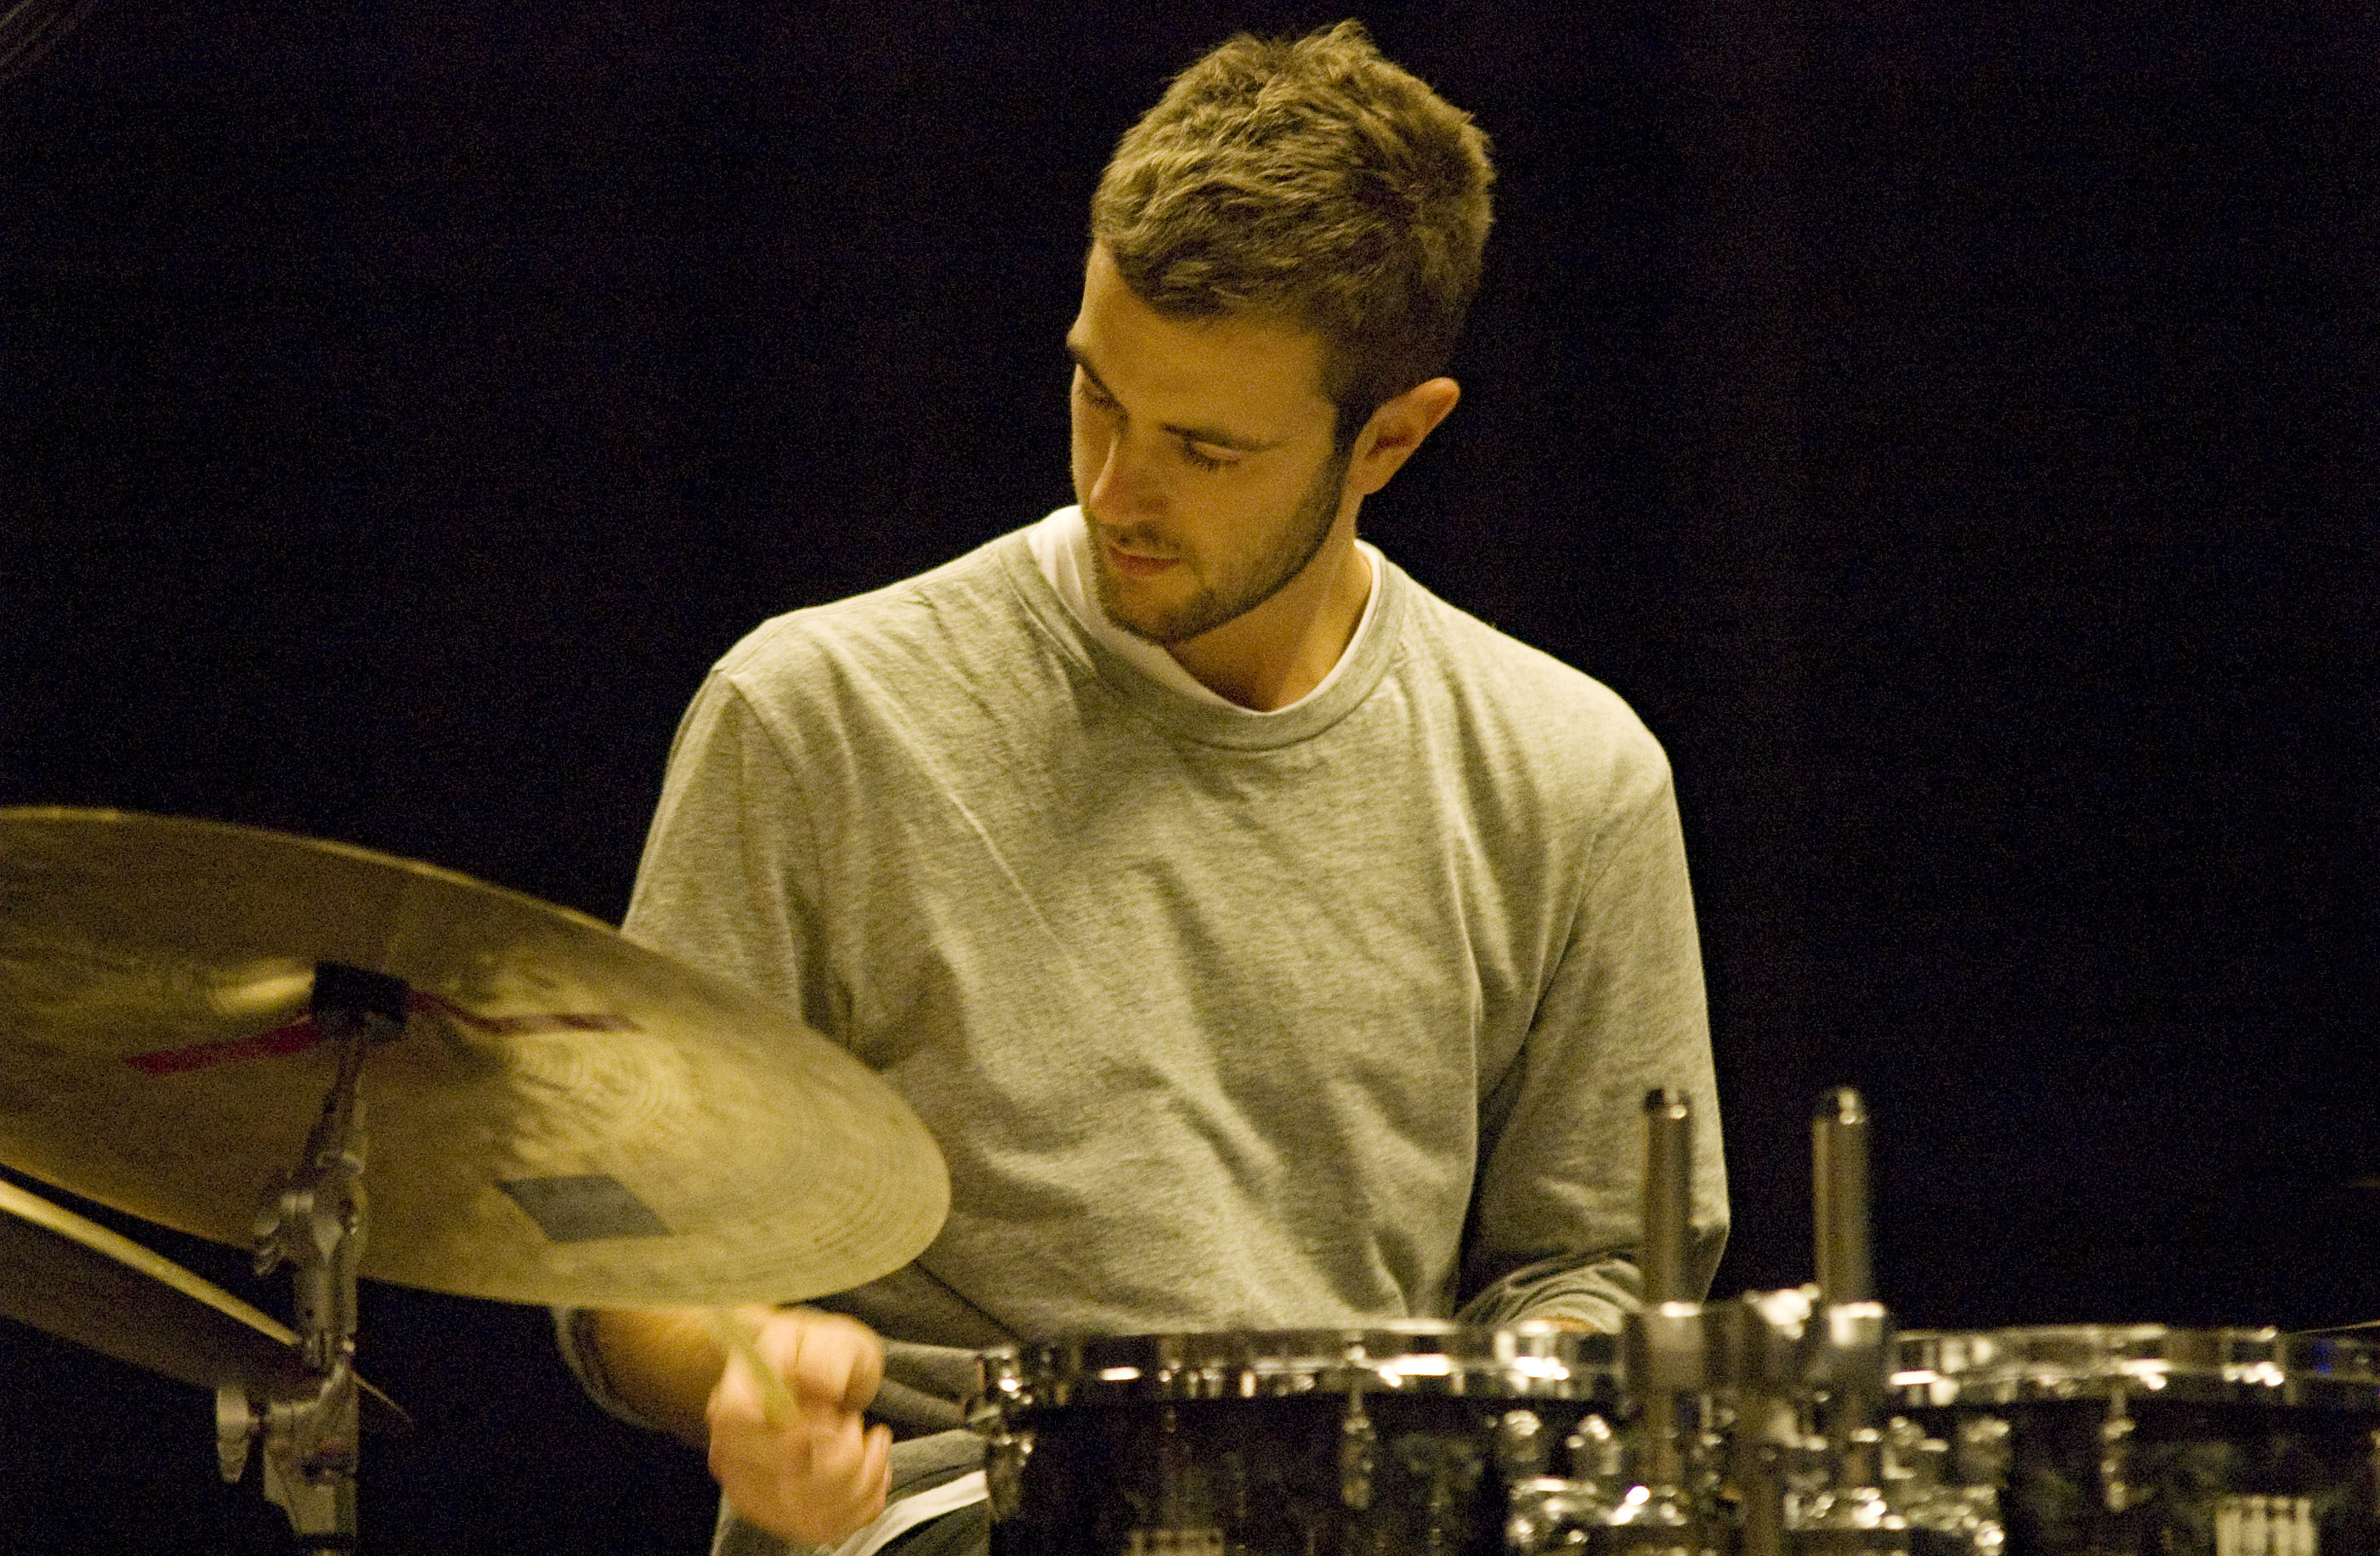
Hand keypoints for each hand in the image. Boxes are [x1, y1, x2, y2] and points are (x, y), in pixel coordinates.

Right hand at [706, 1306, 893, 1544]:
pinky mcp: (782, 1518)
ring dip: (863, 1476)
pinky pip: (831, 1528)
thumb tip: (820, 1385)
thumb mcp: (829, 1339)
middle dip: (843, 1453)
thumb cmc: (820, 1357)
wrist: (817, 1380)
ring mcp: (753, 1492)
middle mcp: (731, 1454)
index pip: (737, 1422)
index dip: (792, 1426)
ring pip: (812, 1513)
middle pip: (782, 1481)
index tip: (829, 1413)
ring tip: (870, 1440)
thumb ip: (826, 1356)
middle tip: (853, 1421)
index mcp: (732, 1398)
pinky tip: (872, 1466)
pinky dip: (867, 1498)